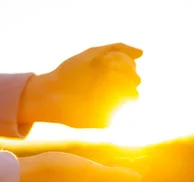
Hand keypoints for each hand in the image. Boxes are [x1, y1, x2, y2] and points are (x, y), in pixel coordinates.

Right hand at [16, 152, 140, 181]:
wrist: (23, 177)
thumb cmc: (57, 171)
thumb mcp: (89, 171)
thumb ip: (114, 176)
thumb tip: (138, 180)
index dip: (134, 175)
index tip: (143, 159)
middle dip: (124, 177)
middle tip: (135, 159)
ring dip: (110, 176)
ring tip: (118, 161)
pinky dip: (96, 178)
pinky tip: (93, 168)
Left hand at [19, 43, 142, 127]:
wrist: (51, 93)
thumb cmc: (70, 72)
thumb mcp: (93, 54)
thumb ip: (118, 49)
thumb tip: (143, 53)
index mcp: (112, 76)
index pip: (132, 67)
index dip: (122, 61)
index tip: (106, 61)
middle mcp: (114, 92)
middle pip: (135, 80)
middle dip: (121, 72)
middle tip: (104, 71)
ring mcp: (111, 107)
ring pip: (132, 95)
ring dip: (118, 85)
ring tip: (100, 83)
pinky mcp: (105, 121)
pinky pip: (119, 110)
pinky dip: (111, 100)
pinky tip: (96, 98)